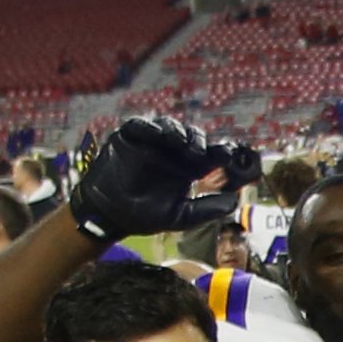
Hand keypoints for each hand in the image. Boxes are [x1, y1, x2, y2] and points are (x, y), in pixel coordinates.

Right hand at [69, 116, 259, 243]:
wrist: (108, 216)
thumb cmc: (144, 216)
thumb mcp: (179, 216)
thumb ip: (205, 209)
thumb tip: (235, 202)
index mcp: (189, 168)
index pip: (210, 154)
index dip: (222, 152)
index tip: (231, 156)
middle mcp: (173, 152)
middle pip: (192, 136)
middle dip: (199, 140)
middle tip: (200, 151)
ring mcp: (151, 142)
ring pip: (170, 126)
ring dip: (178, 131)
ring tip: (182, 142)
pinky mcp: (130, 137)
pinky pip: (141, 125)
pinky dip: (150, 126)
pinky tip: (159, 134)